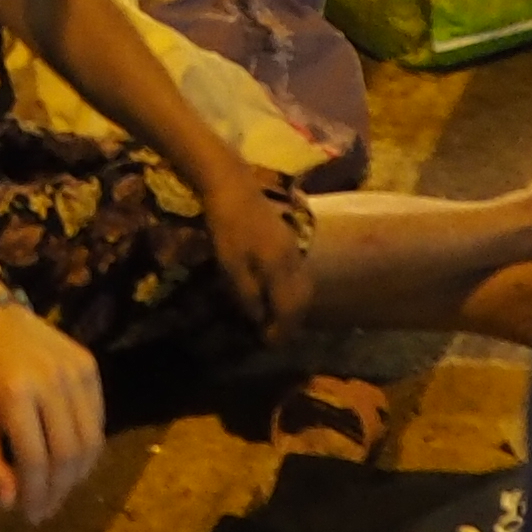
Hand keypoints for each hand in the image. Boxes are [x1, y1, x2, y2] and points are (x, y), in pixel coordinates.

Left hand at [0, 303, 106, 520]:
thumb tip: (11, 502)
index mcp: (15, 394)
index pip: (35, 460)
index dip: (35, 494)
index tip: (30, 515)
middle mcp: (51, 381)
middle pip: (67, 454)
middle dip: (58, 491)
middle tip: (47, 509)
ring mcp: (75, 371)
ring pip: (90, 440)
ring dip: (77, 475)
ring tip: (59, 490)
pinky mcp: (88, 365)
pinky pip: (97, 419)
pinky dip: (88, 448)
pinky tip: (71, 462)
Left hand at [202, 163, 315, 339]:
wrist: (234, 186)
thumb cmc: (228, 227)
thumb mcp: (231, 266)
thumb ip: (248, 295)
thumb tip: (259, 320)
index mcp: (282, 269)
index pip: (290, 309)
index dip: (281, 330)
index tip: (268, 345)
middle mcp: (294, 261)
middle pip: (302, 300)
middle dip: (292, 322)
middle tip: (275, 338)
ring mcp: (294, 249)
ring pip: (303, 287)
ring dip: (294, 307)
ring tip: (277, 321)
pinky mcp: (289, 241)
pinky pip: (298, 275)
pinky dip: (292, 291)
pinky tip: (278, 294)